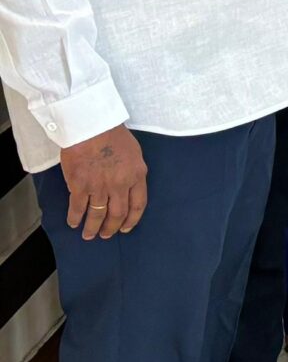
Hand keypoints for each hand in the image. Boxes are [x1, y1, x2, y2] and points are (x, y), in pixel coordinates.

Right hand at [59, 125, 146, 239]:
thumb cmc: (112, 135)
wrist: (91, 126)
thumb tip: (128, 186)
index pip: (138, 205)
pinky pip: (78, 208)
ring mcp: (100, 187)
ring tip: (89, 235)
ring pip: (98, 214)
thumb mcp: (134, 153)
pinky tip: (74, 223)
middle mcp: (120, 185)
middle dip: (111, 228)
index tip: (126, 228)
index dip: (132, 220)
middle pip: (118, 213)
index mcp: (137, 176)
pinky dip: (75, 218)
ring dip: (93, 227)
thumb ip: (132, 172)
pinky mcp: (80, 186)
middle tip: (106, 235)